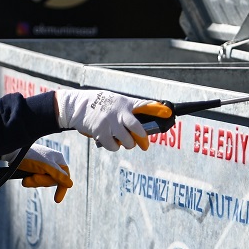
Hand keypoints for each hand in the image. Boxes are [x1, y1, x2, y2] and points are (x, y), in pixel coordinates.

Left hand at [19, 144, 72, 202]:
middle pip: (52, 181)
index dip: (62, 188)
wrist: (12, 153)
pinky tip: (24, 177)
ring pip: (42, 182)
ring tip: (27, 177)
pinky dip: (29, 181)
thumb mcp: (46, 167)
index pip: (65, 177)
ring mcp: (42, 167)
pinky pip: (34, 181)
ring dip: (33, 182)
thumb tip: (70, 184)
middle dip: (41, 181)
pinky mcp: (33, 170)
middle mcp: (52, 163)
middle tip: (33, 177)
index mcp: (58, 159)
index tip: (57, 200)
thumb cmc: (30, 157)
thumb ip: (58, 175)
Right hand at [57, 91, 171, 150]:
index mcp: (126, 104)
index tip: (168, 112)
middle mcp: (119, 113)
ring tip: (125, 142)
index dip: (157, 110)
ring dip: (128, 144)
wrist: (79, 106)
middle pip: (138, 129)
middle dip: (143, 139)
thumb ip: (132, 109)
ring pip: (127, 141)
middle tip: (144, 144)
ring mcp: (110, 123)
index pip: (145, 106)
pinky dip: (114, 147)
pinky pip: (114, 146)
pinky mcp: (100, 133)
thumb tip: (150, 116)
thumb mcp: (118, 101)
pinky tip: (111, 141)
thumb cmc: (103, 104)